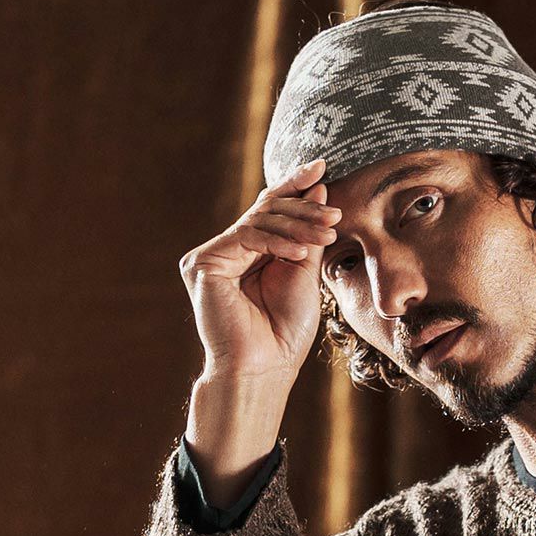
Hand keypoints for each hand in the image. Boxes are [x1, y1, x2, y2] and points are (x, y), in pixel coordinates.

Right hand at [178, 155, 342, 384]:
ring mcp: (212, 256)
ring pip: (258, 221)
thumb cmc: (284, 332)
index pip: (271, 211)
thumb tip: (317, 189)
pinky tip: (300, 253)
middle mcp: (227, 251)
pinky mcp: (202, 263)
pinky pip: (246, 237)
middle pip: (265, 210)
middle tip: (333, 212)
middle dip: (302, 207)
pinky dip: (276, 242)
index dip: (294, 186)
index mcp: (249, 254)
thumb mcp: (304, 275)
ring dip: (297, 224)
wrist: (263, 367)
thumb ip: (307, 235)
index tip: (320, 167)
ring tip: (327, 232)